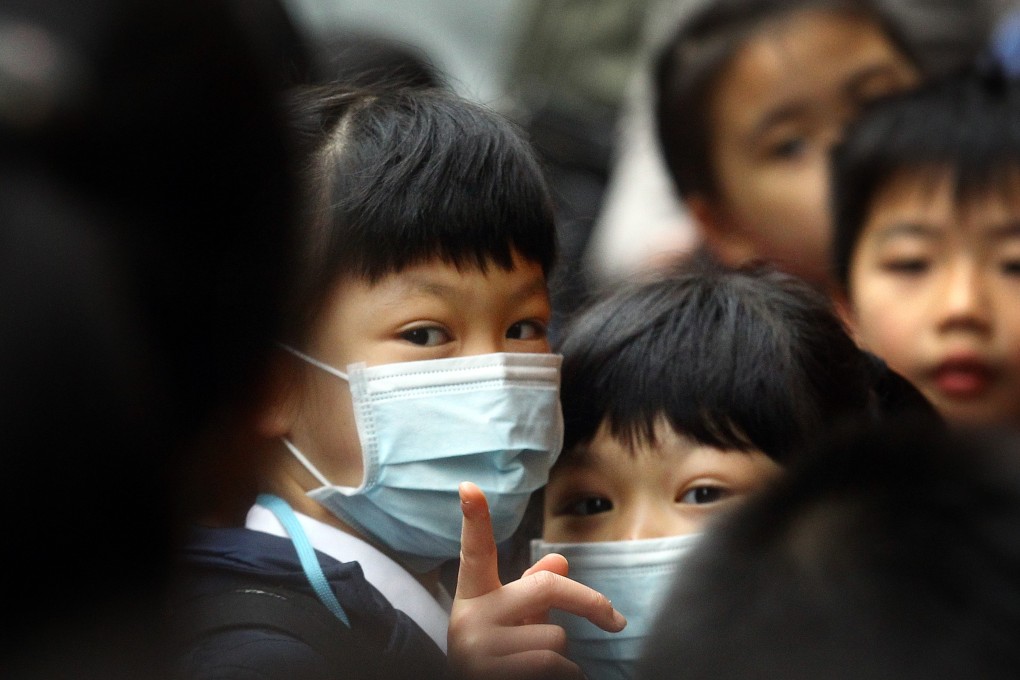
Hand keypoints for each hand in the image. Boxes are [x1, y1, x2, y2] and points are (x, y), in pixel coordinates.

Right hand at [448, 482, 625, 679]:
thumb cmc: (496, 659)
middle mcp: (469, 618)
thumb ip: (532, 592)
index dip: (474, 519)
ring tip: (537, 667)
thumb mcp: (510, 622)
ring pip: (556, 638)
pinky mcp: (492, 675)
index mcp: (472, 596)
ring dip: (563, 656)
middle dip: (590, 603)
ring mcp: (477, 649)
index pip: (475, 552)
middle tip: (617, 621)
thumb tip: (561, 562)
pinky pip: (556, 666)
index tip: (469, 486)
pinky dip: (567, 676)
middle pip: (546, 588)